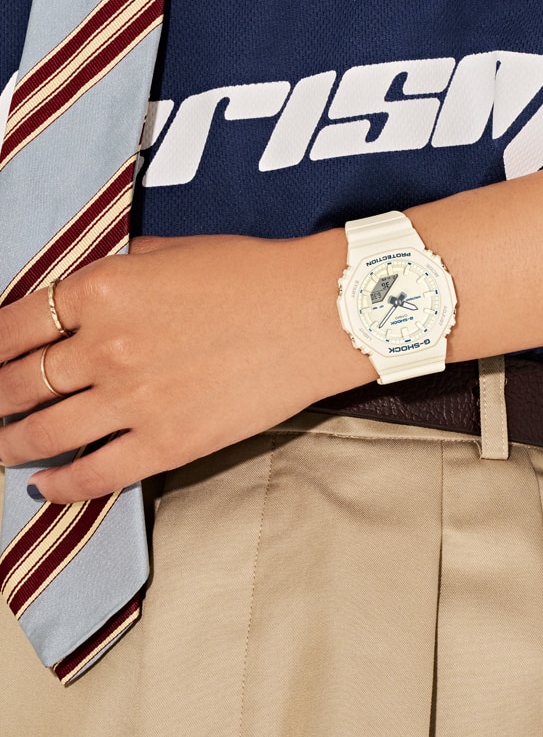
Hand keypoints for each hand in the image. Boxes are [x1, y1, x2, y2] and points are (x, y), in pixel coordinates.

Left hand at [0, 233, 371, 503]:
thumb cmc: (253, 274)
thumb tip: (83, 292)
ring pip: (41, 434)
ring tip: (2, 447)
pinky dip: (60, 487)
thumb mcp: (173, 249)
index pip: (12, 324)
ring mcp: (132, 401)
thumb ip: (117, 269)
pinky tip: (45, 487)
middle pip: (16, 384)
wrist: (317, 314)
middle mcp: (104, 347)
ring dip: (10, 443)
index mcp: (102, 290)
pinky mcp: (166, 444)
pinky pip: (93, 476)